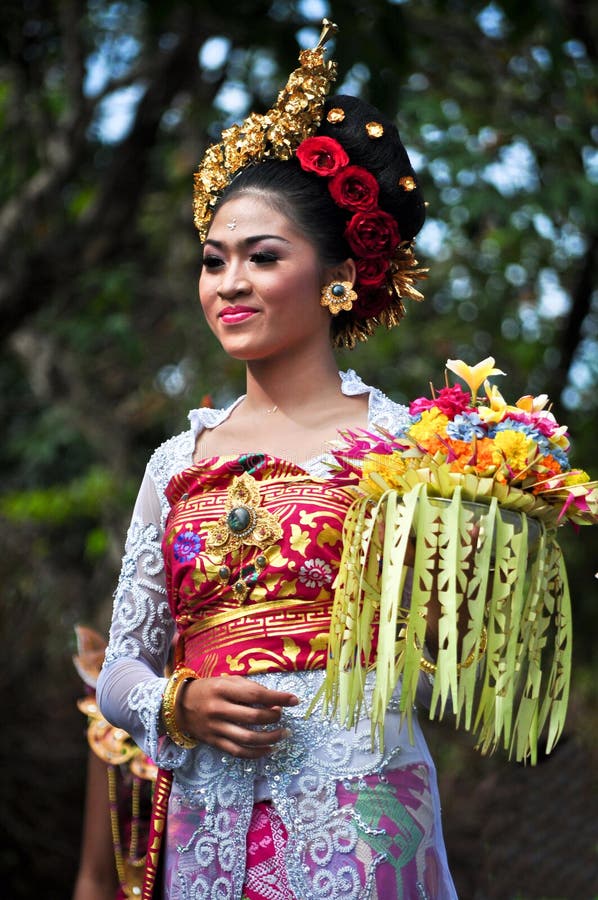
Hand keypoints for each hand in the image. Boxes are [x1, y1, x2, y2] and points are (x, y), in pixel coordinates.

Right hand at [176, 676, 298, 758]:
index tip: (295, 700)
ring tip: (282, 734)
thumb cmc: (208, 689)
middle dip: (274, 717)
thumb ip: (249, 689)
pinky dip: (256, 753)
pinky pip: (238, 752)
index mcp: (223, 689)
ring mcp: (215, 728)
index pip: (256, 695)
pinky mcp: (213, 742)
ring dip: (270, 738)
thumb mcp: (226, 681)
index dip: (278, 697)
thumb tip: (274, 701)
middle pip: (253, 717)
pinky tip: (268, 749)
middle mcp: (218, 709)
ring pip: (248, 738)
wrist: (178, 706)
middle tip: (281, 715)